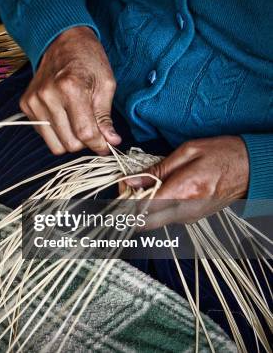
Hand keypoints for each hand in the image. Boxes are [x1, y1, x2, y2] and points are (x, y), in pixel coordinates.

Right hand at [21, 26, 120, 155]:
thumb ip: (105, 117)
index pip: (85, 133)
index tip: (107, 146)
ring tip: (78, 123)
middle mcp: (48, 95)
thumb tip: (111, 141)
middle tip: (93, 130)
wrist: (62, 41)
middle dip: (85, 142)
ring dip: (70, 139)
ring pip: (55, 144)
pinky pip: (43, 134)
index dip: (99, 144)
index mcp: (71, 88)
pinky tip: (64, 115)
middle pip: (69, 143)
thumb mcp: (105, 84)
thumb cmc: (87, 59)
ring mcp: (34, 101)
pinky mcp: (26, 105)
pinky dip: (56, 131)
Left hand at [125, 136, 249, 227]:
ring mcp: (190, 218)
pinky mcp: (192, 219)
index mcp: (184, 192)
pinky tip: (159, 190)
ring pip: (153, 221)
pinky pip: (165, 217)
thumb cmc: (222, 154)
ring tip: (144, 185)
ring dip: (142, 207)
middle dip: (129, 208)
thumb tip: (130, 180)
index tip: (123, 185)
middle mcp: (186, 211)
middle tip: (129, 188)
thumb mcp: (187, 152)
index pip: (142, 209)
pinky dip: (155, 207)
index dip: (126, 199)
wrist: (252, 168)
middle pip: (144, 223)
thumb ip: (156, 169)